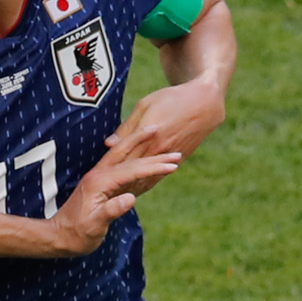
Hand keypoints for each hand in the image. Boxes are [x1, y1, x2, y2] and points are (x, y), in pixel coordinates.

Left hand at [52, 126, 180, 255]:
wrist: (59, 236)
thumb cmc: (76, 234)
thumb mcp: (94, 225)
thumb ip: (111, 211)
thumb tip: (131, 198)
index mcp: (98, 182)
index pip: (131, 170)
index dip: (153, 167)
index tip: (173, 165)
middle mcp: (98, 175)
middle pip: (129, 157)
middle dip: (153, 153)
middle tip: (177, 151)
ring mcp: (98, 178)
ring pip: (123, 157)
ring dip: (142, 147)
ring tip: (159, 139)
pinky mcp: (99, 183)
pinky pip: (121, 165)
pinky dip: (135, 158)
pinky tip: (144, 159)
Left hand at [104, 76, 223, 192]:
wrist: (205, 101)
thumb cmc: (171, 98)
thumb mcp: (145, 106)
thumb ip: (127, 129)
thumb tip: (109, 144)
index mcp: (148, 137)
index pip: (124, 160)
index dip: (109, 173)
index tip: (96, 185)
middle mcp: (159, 150)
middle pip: (134, 172)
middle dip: (118, 186)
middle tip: (101, 199)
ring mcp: (170, 155)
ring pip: (148, 177)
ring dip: (133, 189)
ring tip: (116, 201)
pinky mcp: (180, 157)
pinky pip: (161, 175)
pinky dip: (148, 184)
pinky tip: (138, 190)